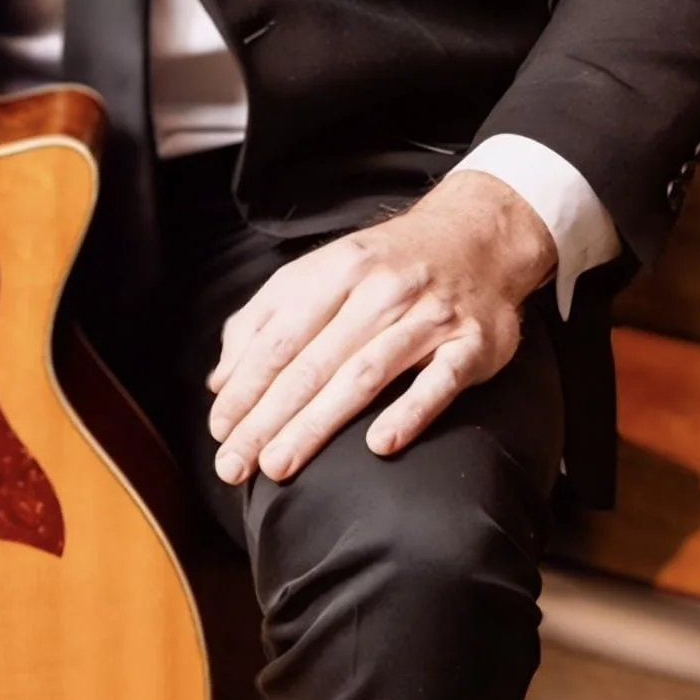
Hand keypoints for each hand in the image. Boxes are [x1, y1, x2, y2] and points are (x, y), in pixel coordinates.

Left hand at [207, 173, 556, 484]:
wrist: (480, 235)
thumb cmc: (387, 265)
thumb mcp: (322, 273)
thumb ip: (265, 320)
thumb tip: (220, 381)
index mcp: (337, 271)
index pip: (280, 337)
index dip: (246, 385)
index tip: (220, 429)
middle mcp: (380, 291)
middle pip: (313, 362)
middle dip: (268, 417)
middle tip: (235, 464)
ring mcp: (429, 317)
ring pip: (365, 374)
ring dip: (318, 423)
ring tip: (280, 464)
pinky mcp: (472, 343)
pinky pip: (439, 382)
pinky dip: (409, 412)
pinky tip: (378, 445)